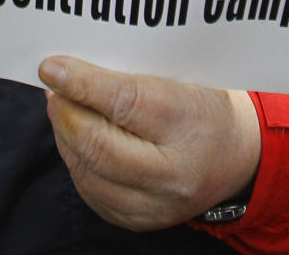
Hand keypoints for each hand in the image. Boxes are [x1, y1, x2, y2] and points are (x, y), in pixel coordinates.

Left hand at [40, 56, 259, 230]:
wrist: (238, 156)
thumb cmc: (203, 105)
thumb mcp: (177, 76)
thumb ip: (125, 74)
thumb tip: (70, 68)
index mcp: (186, 124)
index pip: (122, 101)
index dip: (80, 82)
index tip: (50, 66)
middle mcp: (171, 174)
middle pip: (98, 145)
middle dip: (65, 112)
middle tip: (53, 86)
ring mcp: (156, 205)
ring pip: (88, 172)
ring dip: (65, 135)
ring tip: (62, 106)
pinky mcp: (139, 221)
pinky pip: (91, 192)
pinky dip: (76, 161)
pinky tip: (76, 138)